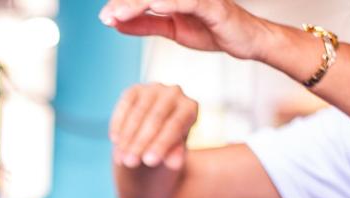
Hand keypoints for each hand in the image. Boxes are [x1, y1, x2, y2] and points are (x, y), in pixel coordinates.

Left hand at [98, 0, 268, 58]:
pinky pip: (186, 2)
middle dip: (124, 4)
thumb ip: (146, 24)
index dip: (123, 4)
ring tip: (118, 14)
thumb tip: (118, 22)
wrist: (245, 42)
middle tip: (105, 16)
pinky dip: (167, 4)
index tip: (104, 16)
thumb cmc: (212, 31)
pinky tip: (152, 7)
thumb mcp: (172, 29)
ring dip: (137, 4)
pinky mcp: (211, 5)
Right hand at [109, 83, 199, 171]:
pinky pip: (125, 105)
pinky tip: (114, 140)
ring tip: (120, 158)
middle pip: (156, 118)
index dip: (162, 144)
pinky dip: (118, 123)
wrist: (154, 132)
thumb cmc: (169, 145)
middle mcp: (175, 92)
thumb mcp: (174, 152)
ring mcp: (154, 88)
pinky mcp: (135, 89)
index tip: (149, 162)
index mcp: (190, 107)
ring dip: (127, 137)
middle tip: (130, 162)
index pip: (175, 125)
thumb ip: (175, 155)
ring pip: (138, 113)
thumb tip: (175, 163)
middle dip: (141, 142)